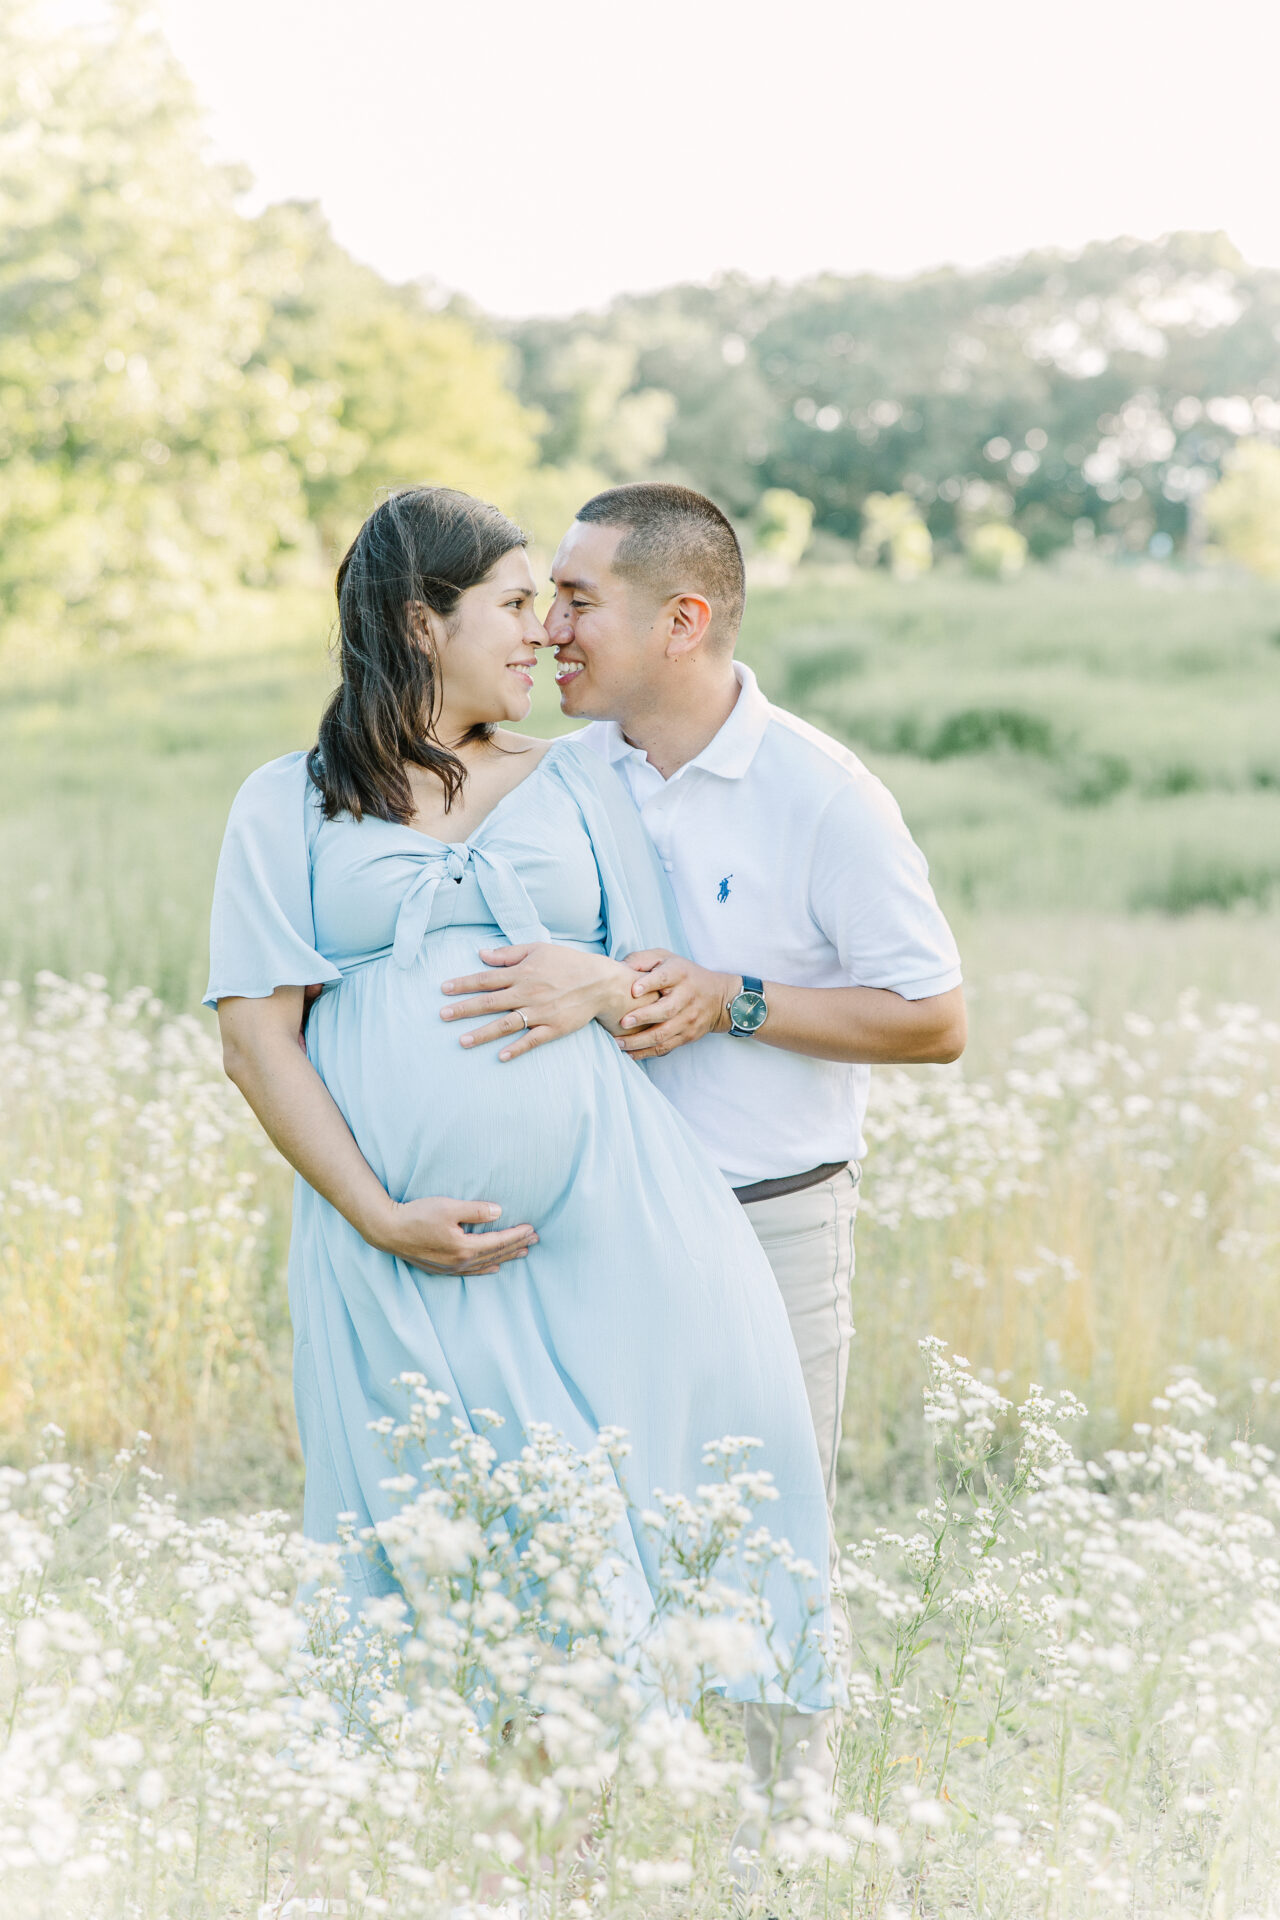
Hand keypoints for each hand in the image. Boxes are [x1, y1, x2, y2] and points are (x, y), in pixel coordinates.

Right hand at [368, 1196, 537, 1276]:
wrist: (388, 1231)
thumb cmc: (416, 1216)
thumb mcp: (448, 1207)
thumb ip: (475, 1211)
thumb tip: (499, 1213)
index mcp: (464, 1248)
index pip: (498, 1241)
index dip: (517, 1235)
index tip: (532, 1229)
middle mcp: (461, 1262)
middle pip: (496, 1254)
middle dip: (517, 1246)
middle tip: (536, 1239)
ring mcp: (451, 1268)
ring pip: (486, 1264)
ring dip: (506, 1257)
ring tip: (523, 1253)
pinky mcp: (442, 1269)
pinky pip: (472, 1272)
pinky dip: (486, 1269)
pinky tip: (494, 1268)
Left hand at [440, 943, 658, 1058]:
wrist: (600, 981)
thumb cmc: (568, 962)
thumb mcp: (538, 949)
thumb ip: (508, 953)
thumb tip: (481, 954)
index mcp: (522, 973)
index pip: (486, 979)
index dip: (463, 984)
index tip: (443, 989)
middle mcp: (527, 993)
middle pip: (490, 1002)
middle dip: (464, 1009)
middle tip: (442, 1015)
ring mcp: (540, 1012)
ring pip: (506, 1024)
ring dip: (483, 1033)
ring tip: (462, 1041)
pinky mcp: (553, 1028)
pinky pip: (532, 1040)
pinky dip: (516, 1048)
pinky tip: (500, 1056)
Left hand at [617, 951, 737, 1058]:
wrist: (719, 998)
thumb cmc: (683, 974)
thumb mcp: (666, 958)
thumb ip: (642, 960)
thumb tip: (618, 968)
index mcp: (679, 974)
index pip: (665, 978)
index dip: (649, 984)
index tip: (633, 990)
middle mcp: (686, 997)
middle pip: (665, 1010)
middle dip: (643, 1018)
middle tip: (622, 1023)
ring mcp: (688, 1019)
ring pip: (663, 1034)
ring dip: (640, 1041)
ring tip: (619, 1043)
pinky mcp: (688, 1035)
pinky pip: (666, 1047)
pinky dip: (647, 1052)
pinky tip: (630, 1053)